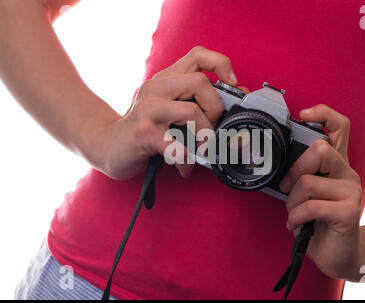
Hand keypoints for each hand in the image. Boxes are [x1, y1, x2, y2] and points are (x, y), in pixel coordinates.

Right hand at [96, 46, 237, 179]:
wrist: (108, 146)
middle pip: (200, 82)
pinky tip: (184, 167)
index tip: (232, 86)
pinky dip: (187, 159)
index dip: (221, 64)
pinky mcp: (143, 133)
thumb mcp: (171, 110)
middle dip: (215, 109)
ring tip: (198, 150)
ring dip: (204, 136)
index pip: (198, 55)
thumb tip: (237, 97)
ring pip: (192, 111)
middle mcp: (156, 89)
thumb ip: (198, 102)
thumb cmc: (146, 130)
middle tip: (209, 130)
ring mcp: (147, 109)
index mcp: (166, 80)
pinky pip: (177, 145)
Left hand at [279, 104, 361, 279]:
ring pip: (307, 182)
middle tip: (286, 189)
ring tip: (296, 215)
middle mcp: (347, 173)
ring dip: (292, 203)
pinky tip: (298, 225)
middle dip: (294, 171)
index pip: (339, 126)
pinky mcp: (349, 211)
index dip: (323, 113)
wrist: (340, 254)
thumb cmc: (317, 221)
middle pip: (319, 149)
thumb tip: (276, 166)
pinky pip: (310, 206)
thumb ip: (299, 176)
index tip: (303, 113)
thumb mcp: (305, 194)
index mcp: (336, 165)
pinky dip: (296, 217)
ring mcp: (351, 191)